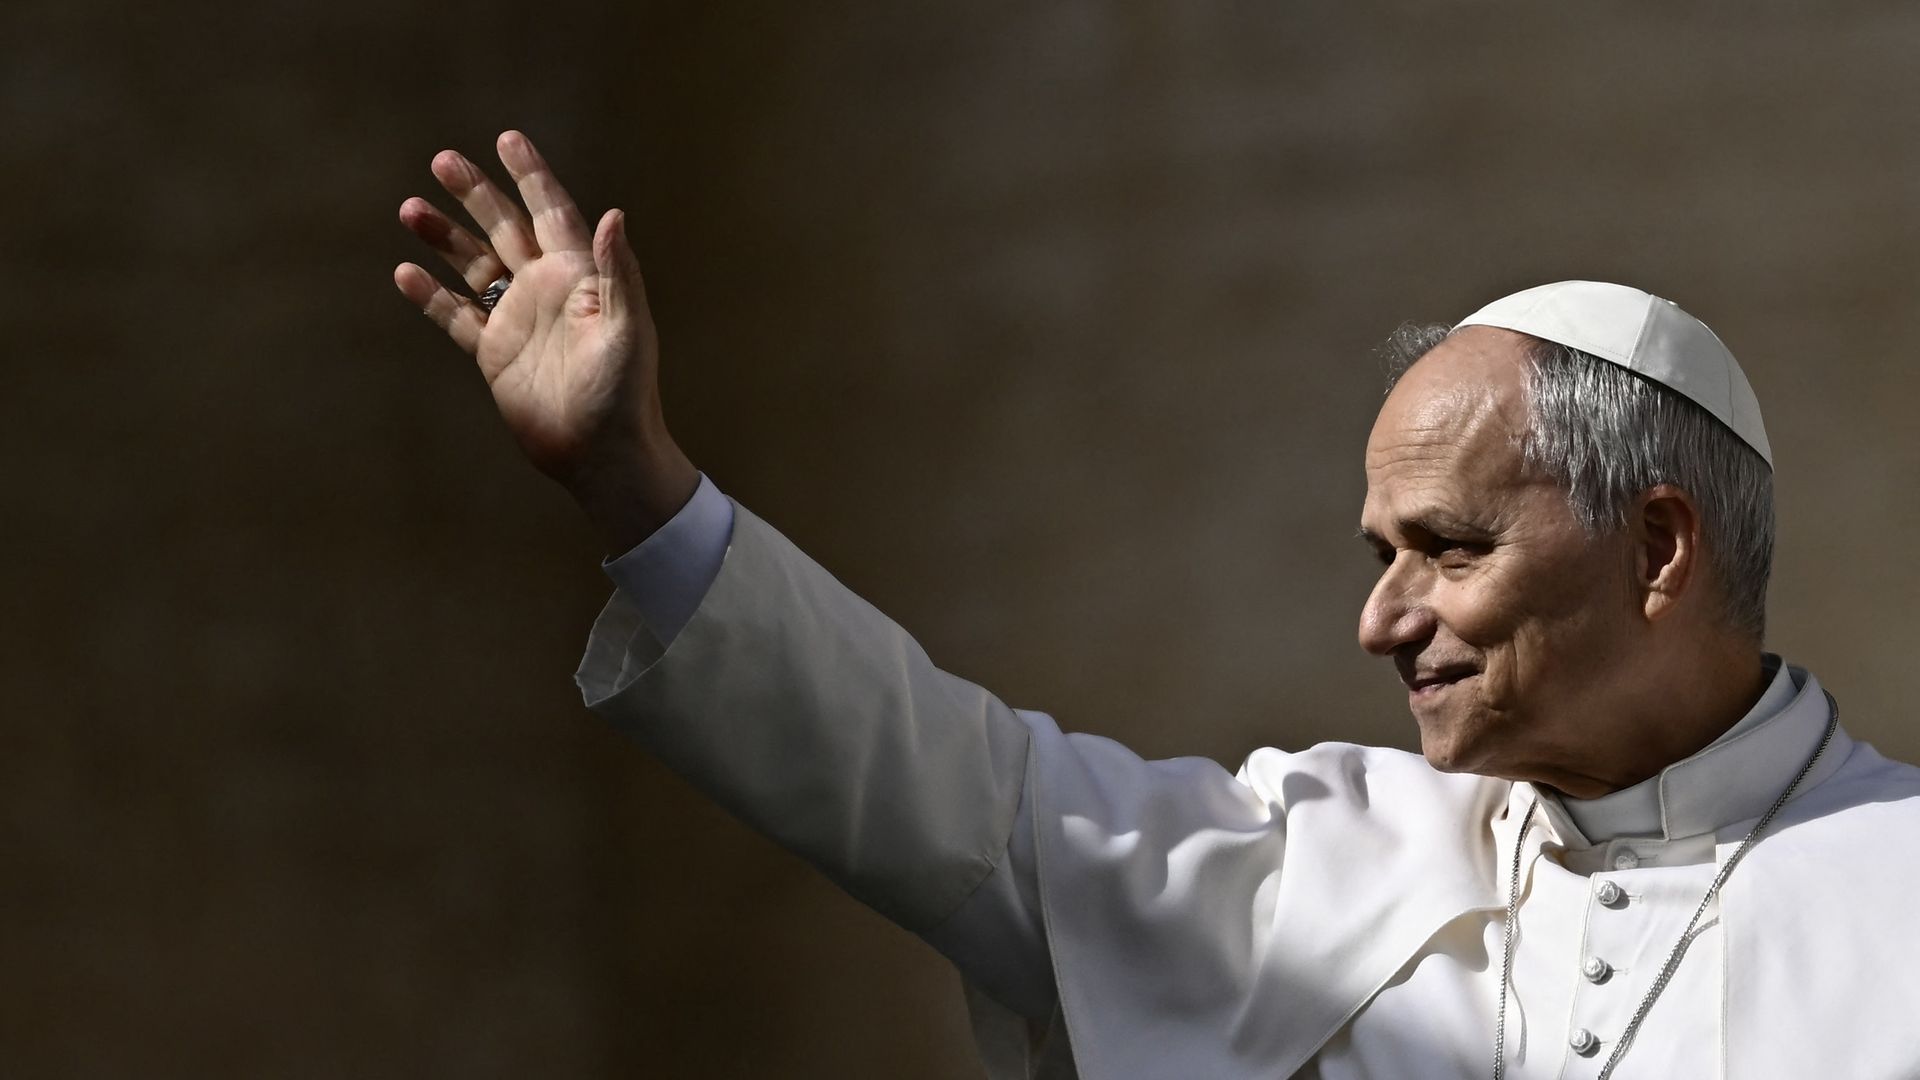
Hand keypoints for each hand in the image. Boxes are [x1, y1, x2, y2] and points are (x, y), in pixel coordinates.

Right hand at [394, 131, 696, 551]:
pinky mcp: (495, 355)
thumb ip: (616, 271)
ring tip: (409, 208)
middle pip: (505, 228)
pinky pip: (457, 317)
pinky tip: (405, 273)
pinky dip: (431, 296)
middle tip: (442, 159)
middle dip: (476, 192)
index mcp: (579, 277)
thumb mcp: (627, 328)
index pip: (552, 212)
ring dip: (444, 238)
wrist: (601, 454)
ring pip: (474, 266)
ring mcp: (518, 320)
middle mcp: (547, 291)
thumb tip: (613, 213)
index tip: (507, 138)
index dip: (531, 175)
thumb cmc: (625, 393)